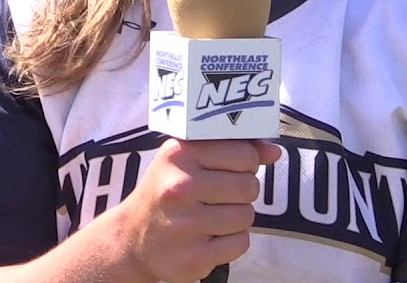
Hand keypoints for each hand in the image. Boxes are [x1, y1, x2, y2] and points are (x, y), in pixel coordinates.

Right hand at [114, 138, 280, 282]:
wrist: (132, 238)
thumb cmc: (166, 192)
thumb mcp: (187, 159)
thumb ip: (231, 149)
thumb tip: (273, 152)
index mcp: (179, 155)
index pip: (244, 153)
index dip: (244, 162)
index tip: (229, 169)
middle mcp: (180, 187)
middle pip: (249, 185)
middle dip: (241, 192)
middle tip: (217, 196)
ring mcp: (186, 225)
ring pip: (246, 215)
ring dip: (236, 217)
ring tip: (210, 216)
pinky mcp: (194, 256)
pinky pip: (241, 243)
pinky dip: (231, 241)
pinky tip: (209, 236)